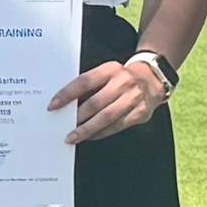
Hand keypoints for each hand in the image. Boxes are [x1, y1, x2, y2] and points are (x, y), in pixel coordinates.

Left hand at [52, 57, 168, 144]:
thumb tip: (66, 103)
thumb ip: (89, 86)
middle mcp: (123, 82)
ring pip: (107, 117)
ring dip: (88, 129)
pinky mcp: (140, 112)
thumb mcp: (107, 73)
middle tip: (64, 127)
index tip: (53, 105)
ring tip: (74, 136)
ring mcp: (133, 98)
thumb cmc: (122, 78)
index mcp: (110, 69)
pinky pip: (117, 126)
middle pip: (95, 103)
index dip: (67, 94)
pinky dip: (102, 133)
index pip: (84, 81)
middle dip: (78, 117)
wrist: (152, 79)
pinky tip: (91, 136)